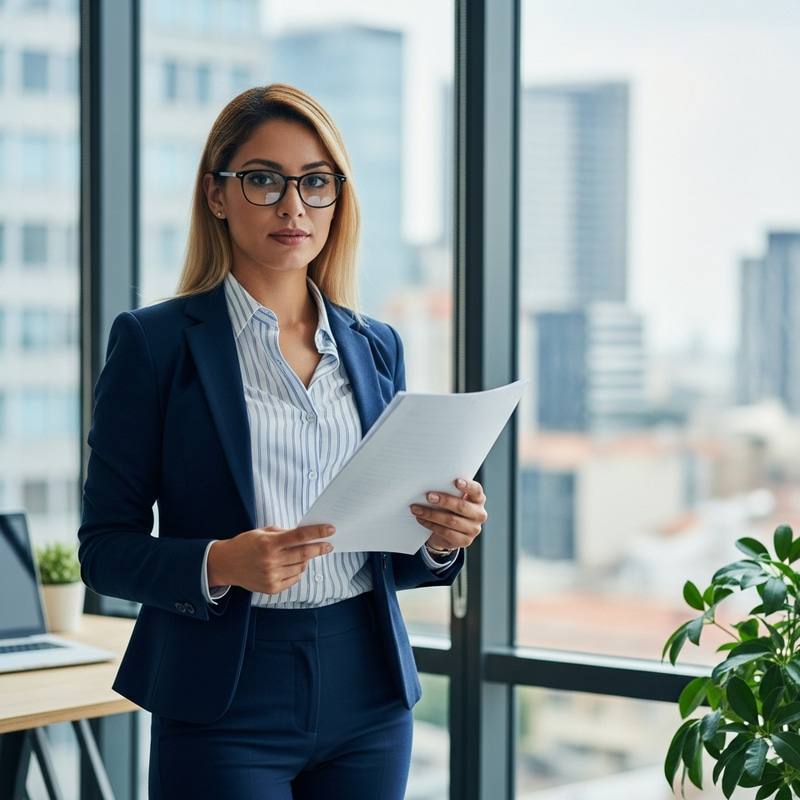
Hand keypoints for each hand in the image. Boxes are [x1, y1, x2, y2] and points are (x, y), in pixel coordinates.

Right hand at [207, 524, 334, 594]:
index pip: (299, 536)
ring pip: (300, 567)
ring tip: (298, 555)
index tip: (330, 530)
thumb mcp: (262, 532)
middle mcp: (271, 561)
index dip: (317, 533)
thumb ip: (283, 533)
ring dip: (305, 560)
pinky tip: (289, 566)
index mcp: (269, 543)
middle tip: (328, 545)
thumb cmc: (245, 544)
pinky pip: (294, 579)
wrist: (226, 564)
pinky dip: (296, 571)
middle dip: (320, 548)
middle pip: (304, 554)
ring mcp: (271, 576)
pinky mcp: (271, 588)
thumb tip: (305, 536)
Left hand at [410, 478, 486, 552]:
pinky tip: (421, 519)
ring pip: (451, 521)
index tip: (456, 481)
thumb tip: (430, 483)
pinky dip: (431, 525)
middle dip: (444, 500)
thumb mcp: (453, 498)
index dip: (468, 486)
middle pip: (461, 506)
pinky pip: (446, 532)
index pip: (476, 490)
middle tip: (428, 496)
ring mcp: (473, 529)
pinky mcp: (465, 541)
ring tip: (417, 509)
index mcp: (478, 499)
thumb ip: (449, 491)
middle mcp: (479, 514)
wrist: (450, 532)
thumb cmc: (450, 508)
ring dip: (431, 514)